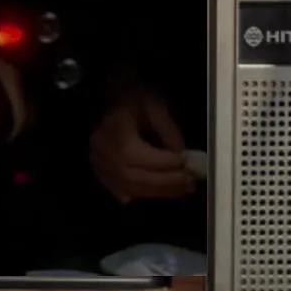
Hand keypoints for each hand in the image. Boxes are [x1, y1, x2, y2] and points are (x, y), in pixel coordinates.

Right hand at [89, 88, 193, 202]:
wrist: (99, 95)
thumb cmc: (128, 98)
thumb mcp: (152, 105)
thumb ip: (167, 129)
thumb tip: (180, 153)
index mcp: (120, 139)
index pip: (150, 159)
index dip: (172, 164)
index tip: (192, 164)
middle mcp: (108, 157)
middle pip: (141, 179)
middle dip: (168, 183)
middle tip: (190, 183)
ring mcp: (100, 166)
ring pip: (132, 188)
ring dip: (159, 192)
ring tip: (180, 189)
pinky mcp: (98, 170)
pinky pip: (118, 190)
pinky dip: (137, 194)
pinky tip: (153, 193)